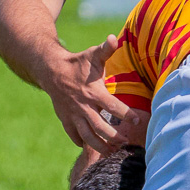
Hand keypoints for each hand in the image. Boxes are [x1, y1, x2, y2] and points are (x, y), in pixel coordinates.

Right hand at [46, 36, 145, 150]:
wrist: (51, 70)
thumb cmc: (78, 63)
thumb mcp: (93, 55)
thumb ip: (106, 49)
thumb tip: (115, 38)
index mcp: (94, 92)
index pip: (113, 106)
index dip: (126, 114)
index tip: (137, 120)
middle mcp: (84, 106)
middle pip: (100, 128)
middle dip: (114, 137)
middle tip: (126, 142)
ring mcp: (73, 115)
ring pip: (87, 136)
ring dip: (100, 146)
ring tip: (111, 151)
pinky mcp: (65, 119)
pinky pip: (74, 135)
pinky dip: (82, 142)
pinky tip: (90, 146)